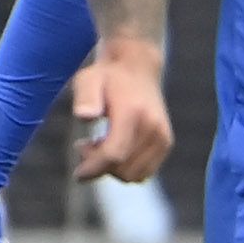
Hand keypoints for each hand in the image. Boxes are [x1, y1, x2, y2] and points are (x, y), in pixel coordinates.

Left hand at [73, 38, 171, 183]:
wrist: (137, 67)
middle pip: (123, 169)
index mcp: (133, 113)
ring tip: (101, 145)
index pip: (114, 154)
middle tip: (86, 144)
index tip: (78, 173)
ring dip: (114, 169)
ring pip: (134, 175)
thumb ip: (85, 97)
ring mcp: (162, 137)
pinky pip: (144, 172)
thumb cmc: (107, 76)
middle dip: (100, 165)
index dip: (93, 168)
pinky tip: (116, 148)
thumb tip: (84, 116)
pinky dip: (127, 168)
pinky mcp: (166, 143)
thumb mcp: (88, 80)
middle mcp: (153, 127)